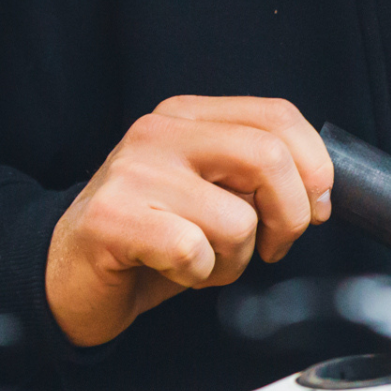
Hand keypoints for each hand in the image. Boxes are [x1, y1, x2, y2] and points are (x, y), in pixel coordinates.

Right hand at [46, 96, 332, 346]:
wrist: (70, 274)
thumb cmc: (154, 238)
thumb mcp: (214, 193)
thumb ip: (258, 177)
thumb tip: (320, 192)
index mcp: (188, 116)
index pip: (278, 116)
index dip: (315, 166)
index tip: (317, 207)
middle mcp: (159, 133)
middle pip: (269, 158)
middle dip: (291, 216)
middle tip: (274, 246)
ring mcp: (132, 172)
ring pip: (238, 219)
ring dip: (236, 260)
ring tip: (204, 260)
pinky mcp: (112, 218)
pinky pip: (196, 251)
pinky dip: (199, 274)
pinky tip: (174, 269)